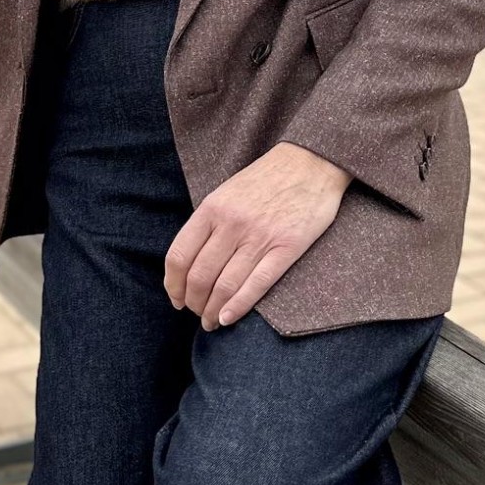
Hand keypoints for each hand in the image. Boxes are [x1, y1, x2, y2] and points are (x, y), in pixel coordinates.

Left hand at [164, 143, 351, 331]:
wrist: (311, 162)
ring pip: (225, 285)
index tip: (177, 299)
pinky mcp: (286, 247)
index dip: (173, 285)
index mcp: (212, 208)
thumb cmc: (267, 179)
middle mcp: (231, 223)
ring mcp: (259, 236)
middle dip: (194, 303)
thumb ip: (209, 223)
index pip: (179, 256)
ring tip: (212, 322)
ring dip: (213, 311)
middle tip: (198, 314)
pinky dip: (238, 306)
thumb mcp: (227, 192)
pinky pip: (257, 284)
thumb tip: (191, 262)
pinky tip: (228, 318)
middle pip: (199, 276)